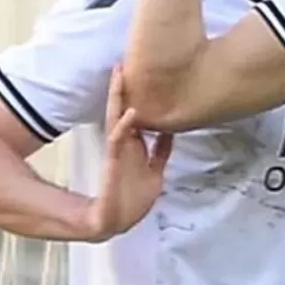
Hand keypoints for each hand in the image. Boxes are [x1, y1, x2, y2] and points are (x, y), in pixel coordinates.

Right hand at [82, 64, 173, 241]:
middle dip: (121, 88)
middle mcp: (123, 144)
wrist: (119, 221)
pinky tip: (131, 112)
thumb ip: (160, 152)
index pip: (133, 113)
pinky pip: (118, 141)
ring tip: (119, 75)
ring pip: (116, 118)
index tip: (140, 72)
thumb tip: (170, 132)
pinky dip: (125, 126)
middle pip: (121, 109)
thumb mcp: (155, 170)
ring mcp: (117, 152)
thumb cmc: (134, 198)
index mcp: (132, 145)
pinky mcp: (114, 163)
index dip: (135, 94)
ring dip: (118, 97)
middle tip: (121, 63)